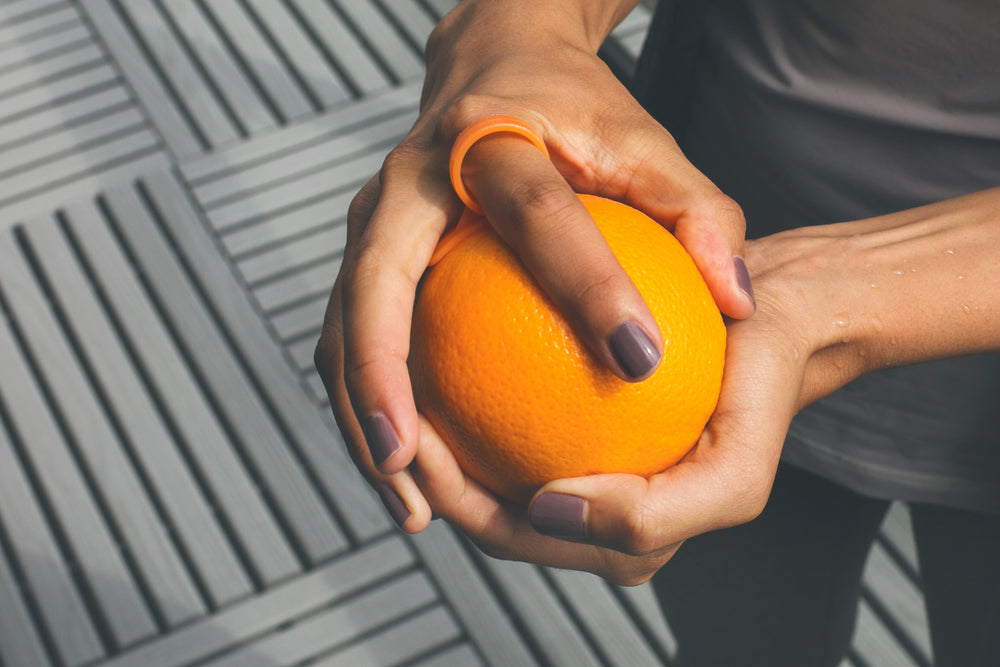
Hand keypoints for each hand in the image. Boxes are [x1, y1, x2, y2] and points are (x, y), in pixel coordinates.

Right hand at [314, 0, 755, 532]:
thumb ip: (697, 211)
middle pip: (376, 280)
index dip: (586, 285)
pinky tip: (414, 474)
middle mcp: (408, 179)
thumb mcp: (647, 146)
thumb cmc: (576, 116)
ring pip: (342, 325)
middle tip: (416, 465)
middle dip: (384, 377)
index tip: (639, 364)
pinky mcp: (365, 256)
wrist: (492, 69)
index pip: (535, 213)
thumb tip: (736, 302)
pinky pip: (352, 340)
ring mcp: (372, 220)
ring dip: (362, 416)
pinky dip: (370, 407)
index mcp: (489, 137)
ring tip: (409, 503)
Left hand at [405, 185, 999, 583]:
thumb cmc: (760, 397)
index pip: (515, 537)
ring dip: (441, 432)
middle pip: (485, 504)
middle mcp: (592, 509)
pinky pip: (509, 407)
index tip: (422, 444)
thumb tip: (545, 511)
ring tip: (406, 381)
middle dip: (428, 471)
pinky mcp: (580, 417)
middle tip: (398, 409)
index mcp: (620, 539)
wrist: (776, 322)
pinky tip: (444, 341)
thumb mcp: (731, 478)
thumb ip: (647, 520)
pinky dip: (474, 387)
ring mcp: (583, 463)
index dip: (455, 503)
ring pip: (488, 460)